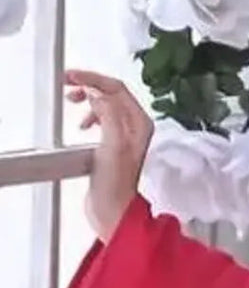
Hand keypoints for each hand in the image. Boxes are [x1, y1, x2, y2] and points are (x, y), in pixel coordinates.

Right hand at [65, 70, 152, 242]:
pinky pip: (101, 118)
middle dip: (90, 85)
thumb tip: (98, 94)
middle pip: (112, 93)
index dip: (94, 79)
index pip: (117, 88)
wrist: (112, 210)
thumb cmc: (116, 185)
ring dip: (88, 99)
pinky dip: (89, 114)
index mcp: (140, 123)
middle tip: (68, 84)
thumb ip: (108, 114)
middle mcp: (135, 127)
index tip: (73, 77)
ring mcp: (124, 136)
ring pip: (105, 104)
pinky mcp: (112, 145)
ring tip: (73, 101)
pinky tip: (82, 124)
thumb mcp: (112, 144)